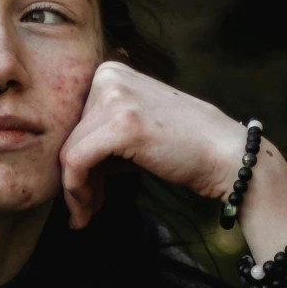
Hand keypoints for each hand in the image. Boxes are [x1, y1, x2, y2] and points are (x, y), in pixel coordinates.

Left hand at [57, 60, 248, 228]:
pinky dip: (76, 192)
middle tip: (84, 211)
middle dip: (74, 180)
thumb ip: (98, 138)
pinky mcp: (121, 124)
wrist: (226, 155)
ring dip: (74, 192)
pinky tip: (86, 212)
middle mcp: (108, 76)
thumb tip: (60, 167)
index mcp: (110, 71)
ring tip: (85, 216)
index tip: (83, 192)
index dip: (73, 161)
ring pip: (68, 152)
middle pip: (68, 137)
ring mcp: (115, 97)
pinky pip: (77, 162)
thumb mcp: (132, 132)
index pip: (71, 122)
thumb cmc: (182, 149)